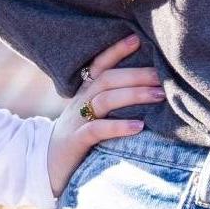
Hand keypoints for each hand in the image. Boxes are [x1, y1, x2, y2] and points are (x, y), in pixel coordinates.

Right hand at [47, 32, 162, 198]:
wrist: (46, 169)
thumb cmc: (79, 143)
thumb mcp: (93, 119)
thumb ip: (113, 105)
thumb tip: (150, 94)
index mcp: (85, 94)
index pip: (100, 65)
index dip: (117, 51)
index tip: (138, 39)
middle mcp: (80, 103)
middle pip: (108, 79)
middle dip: (137, 74)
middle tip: (163, 76)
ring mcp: (76, 121)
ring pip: (104, 100)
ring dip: (134, 95)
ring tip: (159, 96)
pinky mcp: (75, 142)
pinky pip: (97, 130)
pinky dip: (119, 126)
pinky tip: (139, 126)